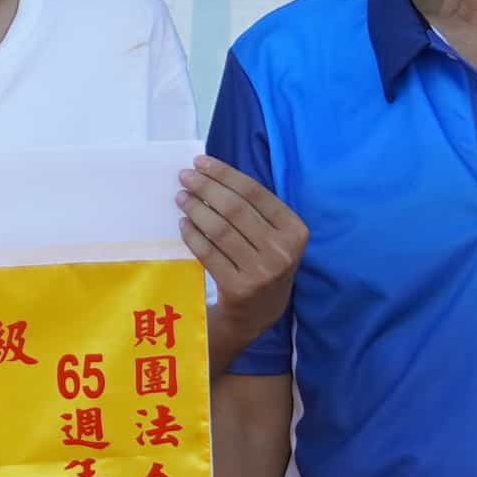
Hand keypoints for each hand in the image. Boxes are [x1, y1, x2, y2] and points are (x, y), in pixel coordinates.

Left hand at [180, 156, 303, 360]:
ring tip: (181, 197)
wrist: (257, 314)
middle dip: (206, 188)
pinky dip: (193, 235)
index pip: (255, 193)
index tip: (200, 162)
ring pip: (220, 230)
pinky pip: (209, 253)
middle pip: (235, 209)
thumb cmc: (263, 263)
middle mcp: (282, 250)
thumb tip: (212, 173)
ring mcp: (262, 272)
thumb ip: (254, 209)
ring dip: (195, 209)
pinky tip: (183, 223)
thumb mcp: (274, 236)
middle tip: (184, 177)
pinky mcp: (239, 288)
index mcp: (295, 230)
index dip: (225, 174)